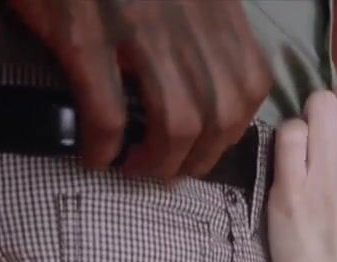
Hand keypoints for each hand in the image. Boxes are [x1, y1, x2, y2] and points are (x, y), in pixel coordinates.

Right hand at [5, 0, 269, 178]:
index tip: (210, 144)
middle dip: (200, 157)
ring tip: (136, 169)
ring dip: (159, 161)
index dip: (234, 126)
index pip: (252, 79)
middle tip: (172, 171)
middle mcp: (186, 13)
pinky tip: (96, 155)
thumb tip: (204, 71)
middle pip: (221, 112)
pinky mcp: (85, 34)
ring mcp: (138, 23)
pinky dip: (105, 146)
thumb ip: (200, 13)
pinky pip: (109, 112)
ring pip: (177, 121)